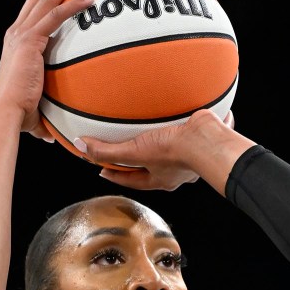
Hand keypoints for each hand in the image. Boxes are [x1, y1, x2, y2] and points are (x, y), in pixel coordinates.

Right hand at [0, 0, 94, 139]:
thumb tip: (56, 135)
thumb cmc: (18, 117)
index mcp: (15, 43)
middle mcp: (15, 33)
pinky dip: (74, 4)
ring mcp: (21, 34)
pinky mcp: (30, 40)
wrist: (7, 114)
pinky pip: (56, 15)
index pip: (33, 11)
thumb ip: (46, 114)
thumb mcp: (35, 109)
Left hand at [80, 110, 254, 192]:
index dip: (115, 174)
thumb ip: (108, 152)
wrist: (207, 141)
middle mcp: (174, 169)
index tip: (103, 170)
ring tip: (150, 127)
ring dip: (159, 140)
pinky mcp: (198, 137)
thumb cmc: (176, 153)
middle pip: (150, 165)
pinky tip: (176, 109)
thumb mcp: (135, 153)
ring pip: (169, 148)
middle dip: (138, 158)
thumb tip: (82, 147)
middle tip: (125, 149)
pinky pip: (186, 129)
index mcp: (160, 178)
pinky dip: (180, 122)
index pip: (131, 180)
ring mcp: (188, 154)